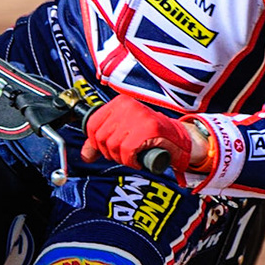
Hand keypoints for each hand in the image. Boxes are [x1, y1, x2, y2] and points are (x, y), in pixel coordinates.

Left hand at [81, 95, 210, 179]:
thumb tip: (85, 155)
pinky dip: (132, 161)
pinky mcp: (146, 130)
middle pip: (101, 138)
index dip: (95, 142)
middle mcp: (127, 106)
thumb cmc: (150, 135)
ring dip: (122, 158)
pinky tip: (139, 158)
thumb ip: (102, 141)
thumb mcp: (123, 132)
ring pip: (112, 147)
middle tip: (125, 153)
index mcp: (119, 103)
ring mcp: (137, 117)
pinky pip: (126, 153)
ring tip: (134, 154)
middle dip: (110, 152)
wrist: (178, 139)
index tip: (106, 148)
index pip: (92, 124)